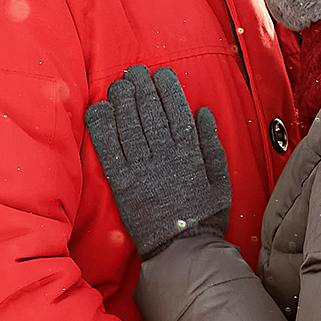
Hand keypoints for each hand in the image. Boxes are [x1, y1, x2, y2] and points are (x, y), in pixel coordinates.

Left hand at [84, 65, 232, 258]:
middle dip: (142, 88)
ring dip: (122, 101)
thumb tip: (203, 112)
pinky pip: (110, 150)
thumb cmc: (206, 216)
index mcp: (190, 152)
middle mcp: (165, 156)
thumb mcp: (221, 179)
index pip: (177, 111)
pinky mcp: (123, 184)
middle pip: (150, 113)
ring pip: (130, 126)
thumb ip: (212, 144)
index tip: (161, 73)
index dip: (168, 89)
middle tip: (134, 71)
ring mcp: (142, 169)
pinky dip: (103, 128)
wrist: (183, 249)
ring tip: (118, 85)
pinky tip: (99, 110)